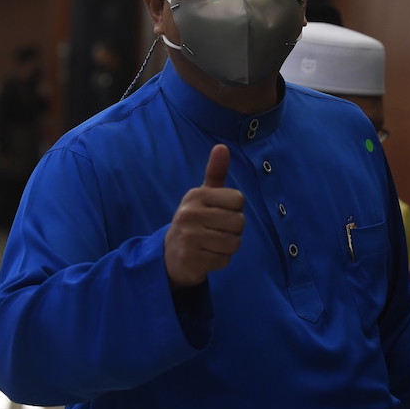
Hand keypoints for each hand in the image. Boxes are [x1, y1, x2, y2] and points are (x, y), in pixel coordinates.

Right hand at [164, 144, 244, 288]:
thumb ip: (215, 172)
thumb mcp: (203, 196)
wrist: (170, 255)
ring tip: (211, 244)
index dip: (235, 210)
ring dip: (227, 248)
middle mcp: (189, 213)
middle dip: (233, 231)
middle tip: (215, 232)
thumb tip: (221, 146)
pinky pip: (224, 260)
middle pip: (239, 222)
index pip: (238, 200)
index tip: (219, 214)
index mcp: (196, 195)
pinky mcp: (190, 259)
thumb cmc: (195, 221)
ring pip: (233, 243)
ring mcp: (188, 237)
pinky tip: (206, 256)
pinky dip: (220, 261)